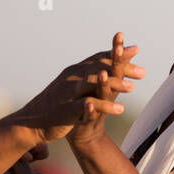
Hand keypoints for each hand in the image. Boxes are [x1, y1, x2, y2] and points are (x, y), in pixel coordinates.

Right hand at [9, 35, 144, 142]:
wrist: (32, 123)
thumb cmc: (58, 104)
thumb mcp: (76, 88)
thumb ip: (92, 75)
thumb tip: (109, 66)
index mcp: (75, 71)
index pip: (98, 58)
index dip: (117, 53)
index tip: (136, 49)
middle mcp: (72, 78)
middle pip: (99, 68)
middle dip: (121, 68)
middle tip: (142, 72)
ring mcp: (69, 93)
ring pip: (94, 84)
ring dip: (114, 84)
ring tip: (132, 88)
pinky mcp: (67, 109)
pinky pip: (88, 106)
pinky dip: (104, 106)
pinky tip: (121, 109)